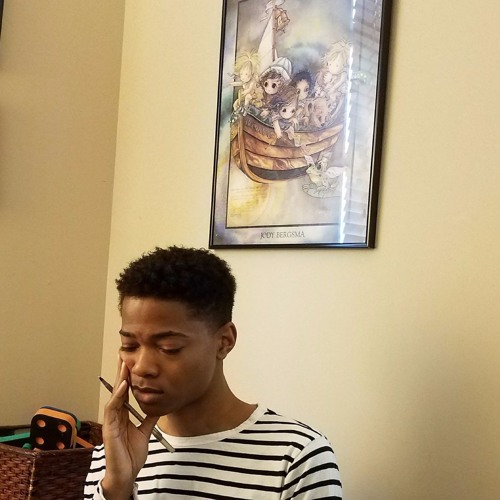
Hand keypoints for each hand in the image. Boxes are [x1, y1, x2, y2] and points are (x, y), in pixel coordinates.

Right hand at [101, 359, 158, 499]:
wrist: (126, 474)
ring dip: (119, 379)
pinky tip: (122, 385)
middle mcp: (116, 414)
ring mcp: (111, 420)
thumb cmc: (131, 455)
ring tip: (124, 363)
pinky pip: (112, 408)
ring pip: (114, 394)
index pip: (126, 390)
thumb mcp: (145, 431)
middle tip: (125, 353)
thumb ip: (150, 417)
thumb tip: (159, 404)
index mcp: (123, 414)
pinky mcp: (109, 428)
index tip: (132, 360)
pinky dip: (117, 396)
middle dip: (122, 371)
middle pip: (119, 388)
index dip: (129, 375)